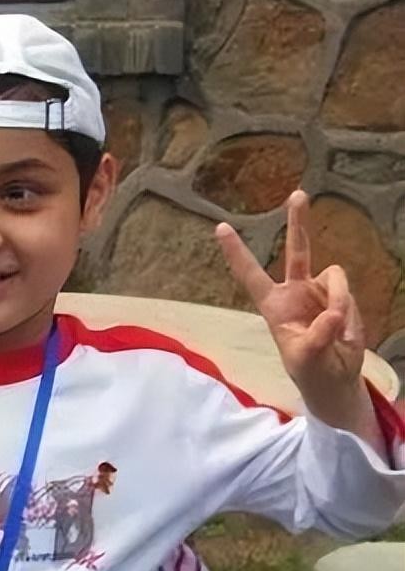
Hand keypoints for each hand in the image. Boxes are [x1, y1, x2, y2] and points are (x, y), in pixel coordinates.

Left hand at [216, 190, 377, 437]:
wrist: (334, 378)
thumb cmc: (309, 369)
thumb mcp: (305, 359)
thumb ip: (317, 337)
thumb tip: (332, 313)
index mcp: (273, 304)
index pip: (250, 273)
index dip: (236, 252)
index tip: (220, 227)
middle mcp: (295, 291)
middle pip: (297, 250)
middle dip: (298, 222)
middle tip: (298, 193)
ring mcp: (319, 291)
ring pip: (335, 277)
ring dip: (339, 300)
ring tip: (336, 330)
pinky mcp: (341, 296)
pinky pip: (348, 293)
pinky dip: (350, 310)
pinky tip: (345, 329)